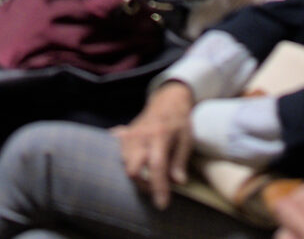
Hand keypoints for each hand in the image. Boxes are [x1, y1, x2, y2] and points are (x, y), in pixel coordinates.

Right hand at [112, 82, 196, 208]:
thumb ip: (180, 161)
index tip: (161, 204)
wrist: (168, 99)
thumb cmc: (179, 121)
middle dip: (142, 184)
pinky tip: (131, 159)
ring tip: (147, 175)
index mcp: (160, 136)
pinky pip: (116, 149)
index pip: (157, 167)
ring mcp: (130, 134)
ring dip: (135, 173)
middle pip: (132, 169)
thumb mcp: (186, 139)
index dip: (158, 187)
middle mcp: (141, 136)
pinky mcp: (124, 133)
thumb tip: (178, 183)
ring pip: (123, 162)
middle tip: (154, 188)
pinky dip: (123, 158)